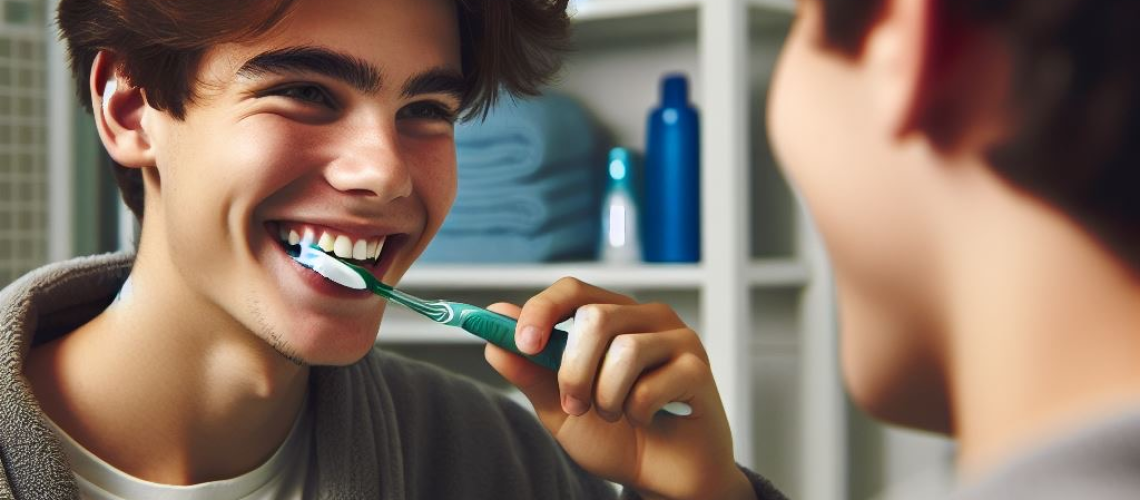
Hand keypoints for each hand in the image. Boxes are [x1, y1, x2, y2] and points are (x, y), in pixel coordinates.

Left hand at [484, 278, 755, 499]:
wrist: (661, 477)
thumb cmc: (616, 436)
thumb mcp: (558, 406)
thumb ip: (528, 369)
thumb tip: (493, 326)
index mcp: (613, 315)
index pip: (573, 290)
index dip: (543, 311)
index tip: (525, 344)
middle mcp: (647, 317)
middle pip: (595, 318)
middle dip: (574, 372)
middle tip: (577, 405)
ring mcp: (678, 338)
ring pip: (623, 351)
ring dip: (607, 398)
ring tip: (616, 415)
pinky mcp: (698, 367)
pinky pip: (651, 384)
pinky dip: (637, 412)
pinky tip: (649, 419)